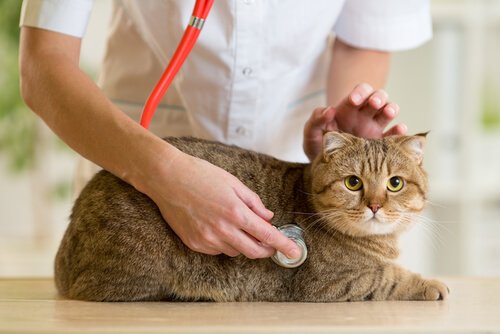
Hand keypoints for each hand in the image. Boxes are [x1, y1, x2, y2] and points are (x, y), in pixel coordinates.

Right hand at [145, 150, 300, 258]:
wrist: (166, 178)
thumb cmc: (200, 174)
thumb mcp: (232, 182)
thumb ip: (253, 202)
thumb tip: (268, 217)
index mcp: (236, 212)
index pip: (267, 235)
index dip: (284, 245)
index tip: (295, 252)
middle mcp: (223, 230)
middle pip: (254, 251)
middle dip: (266, 250)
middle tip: (271, 243)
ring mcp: (207, 239)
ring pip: (235, 252)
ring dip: (243, 244)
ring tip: (236, 225)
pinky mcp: (194, 244)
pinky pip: (217, 250)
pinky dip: (225, 243)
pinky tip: (218, 226)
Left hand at [303, 83, 406, 160]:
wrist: (324, 166)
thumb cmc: (318, 145)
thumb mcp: (311, 133)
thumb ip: (316, 120)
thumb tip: (329, 110)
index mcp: (349, 109)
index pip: (359, 92)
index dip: (359, 92)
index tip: (353, 100)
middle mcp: (364, 115)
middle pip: (378, 97)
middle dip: (377, 97)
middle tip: (373, 103)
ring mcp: (374, 128)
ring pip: (389, 111)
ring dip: (391, 108)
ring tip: (388, 112)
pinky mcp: (380, 144)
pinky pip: (393, 135)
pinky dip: (399, 131)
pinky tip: (399, 130)